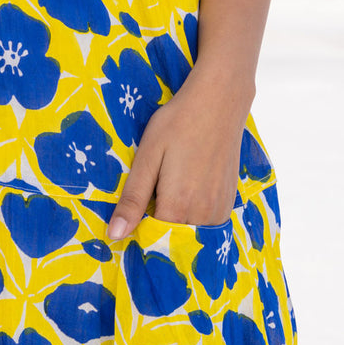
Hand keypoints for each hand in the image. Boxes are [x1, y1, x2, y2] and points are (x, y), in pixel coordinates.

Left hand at [106, 68, 251, 238]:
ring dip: (175, 221)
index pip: (152, 241)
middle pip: (171, 239)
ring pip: (189, 233)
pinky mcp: (229, 202)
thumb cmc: (176, 125)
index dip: (137, 232)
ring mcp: (220, 210)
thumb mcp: (146, 158)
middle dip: (156, 228)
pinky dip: (192, 215)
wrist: (218, 102)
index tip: (129, 218)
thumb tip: (114, 235)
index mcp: (177, 207)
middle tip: (149, 195)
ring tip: (167, 187)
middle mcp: (203, 215)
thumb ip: (132, 200)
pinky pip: (205, 222)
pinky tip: (185, 188)